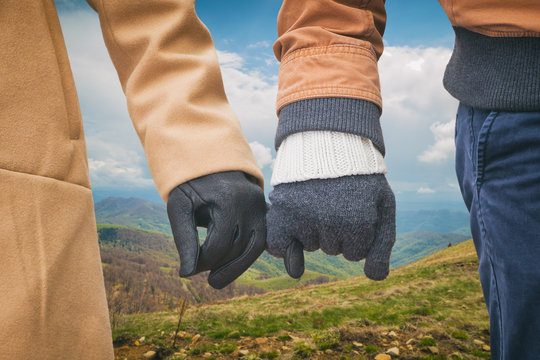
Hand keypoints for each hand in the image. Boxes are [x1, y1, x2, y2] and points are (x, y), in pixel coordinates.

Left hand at [167, 171, 265, 288]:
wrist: (207, 157)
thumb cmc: (189, 183)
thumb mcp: (180, 206)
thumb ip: (183, 239)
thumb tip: (186, 274)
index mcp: (229, 200)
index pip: (219, 245)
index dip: (203, 262)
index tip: (189, 268)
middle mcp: (251, 203)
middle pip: (241, 248)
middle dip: (224, 268)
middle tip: (209, 282)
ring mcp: (261, 205)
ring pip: (256, 247)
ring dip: (239, 267)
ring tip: (219, 280)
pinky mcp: (263, 210)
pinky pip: (262, 238)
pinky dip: (247, 254)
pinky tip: (232, 265)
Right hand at [266, 174, 394, 280]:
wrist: (330, 144)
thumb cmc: (360, 179)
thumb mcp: (382, 206)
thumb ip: (382, 244)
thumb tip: (374, 278)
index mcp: (359, 222)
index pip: (354, 253)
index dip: (356, 234)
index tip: (356, 210)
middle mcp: (330, 222)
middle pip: (332, 250)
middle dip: (337, 232)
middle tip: (337, 202)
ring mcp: (304, 217)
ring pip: (310, 246)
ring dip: (315, 231)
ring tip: (319, 202)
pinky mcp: (282, 212)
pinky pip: (278, 246)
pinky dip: (284, 246)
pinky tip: (293, 233)